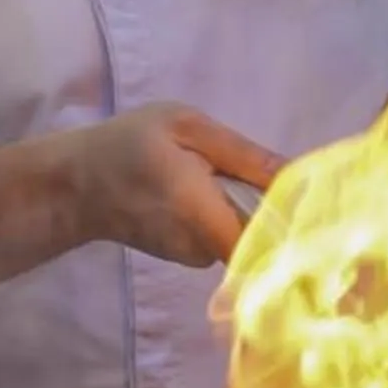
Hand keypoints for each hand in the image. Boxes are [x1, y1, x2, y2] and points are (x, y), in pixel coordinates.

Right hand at [68, 103, 284, 267]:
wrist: (76, 185)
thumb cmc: (129, 144)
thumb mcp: (186, 127)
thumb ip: (243, 154)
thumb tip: (297, 174)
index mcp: (201, 213)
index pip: (269, 242)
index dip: (296, 226)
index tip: (311, 203)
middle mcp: (202, 249)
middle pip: (263, 239)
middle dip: (274, 209)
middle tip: (261, 173)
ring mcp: (195, 259)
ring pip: (244, 238)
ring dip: (247, 210)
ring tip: (225, 178)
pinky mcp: (188, 260)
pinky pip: (226, 240)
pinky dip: (227, 218)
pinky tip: (211, 194)